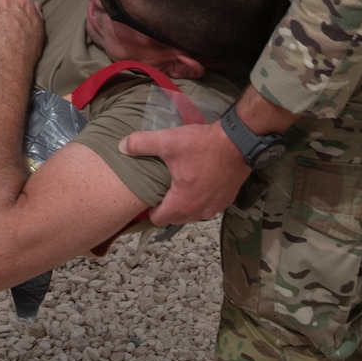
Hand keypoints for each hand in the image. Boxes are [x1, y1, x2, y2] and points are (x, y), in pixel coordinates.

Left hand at [119, 120, 250, 224]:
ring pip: (191, 213)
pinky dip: (199, 199)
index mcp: (183, 203)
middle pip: (175, 218)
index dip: (149, 209)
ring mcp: (215, 208)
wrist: (239, 142)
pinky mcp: (226, 201)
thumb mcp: (169, 141)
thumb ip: (142, 144)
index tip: (147, 195)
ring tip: (177, 184)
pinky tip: (197, 182)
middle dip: (166, 207)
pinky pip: (206, 207)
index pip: (159, 219)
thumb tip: (122, 147)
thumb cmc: (203, 145)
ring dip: (183, 204)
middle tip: (160, 188)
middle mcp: (199, 211)